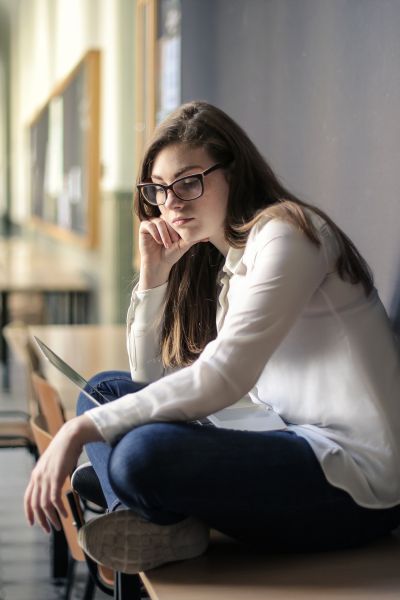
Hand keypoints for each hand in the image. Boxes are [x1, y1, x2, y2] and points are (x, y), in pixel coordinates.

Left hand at [24, 414, 102, 532]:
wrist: (70, 436)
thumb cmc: (65, 449)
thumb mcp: (53, 464)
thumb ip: (50, 474)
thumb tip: (53, 484)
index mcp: (36, 475)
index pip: (27, 498)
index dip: (29, 512)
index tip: (32, 523)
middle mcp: (38, 477)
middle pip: (35, 505)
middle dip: (40, 520)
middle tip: (48, 529)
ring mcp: (46, 478)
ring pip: (44, 505)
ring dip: (51, 518)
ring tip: (58, 526)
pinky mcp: (56, 477)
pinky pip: (55, 499)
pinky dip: (59, 510)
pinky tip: (65, 514)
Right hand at [138, 217, 206, 288]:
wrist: (160, 264)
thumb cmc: (172, 255)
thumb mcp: (185, 244)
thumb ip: (193, 238)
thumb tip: (207, 235)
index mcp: (170, 223)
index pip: (176, 218)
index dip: (179, 227)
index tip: (181, 239)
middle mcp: (161, 221)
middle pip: (168, 219)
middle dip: (172, 230)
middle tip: (175, 242)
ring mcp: (152, 223)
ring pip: (159, 222)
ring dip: (165, 234)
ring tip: (167, 244)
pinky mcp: (143, 227)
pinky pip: (149, 224)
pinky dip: (155, 233)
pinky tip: (158, 242)